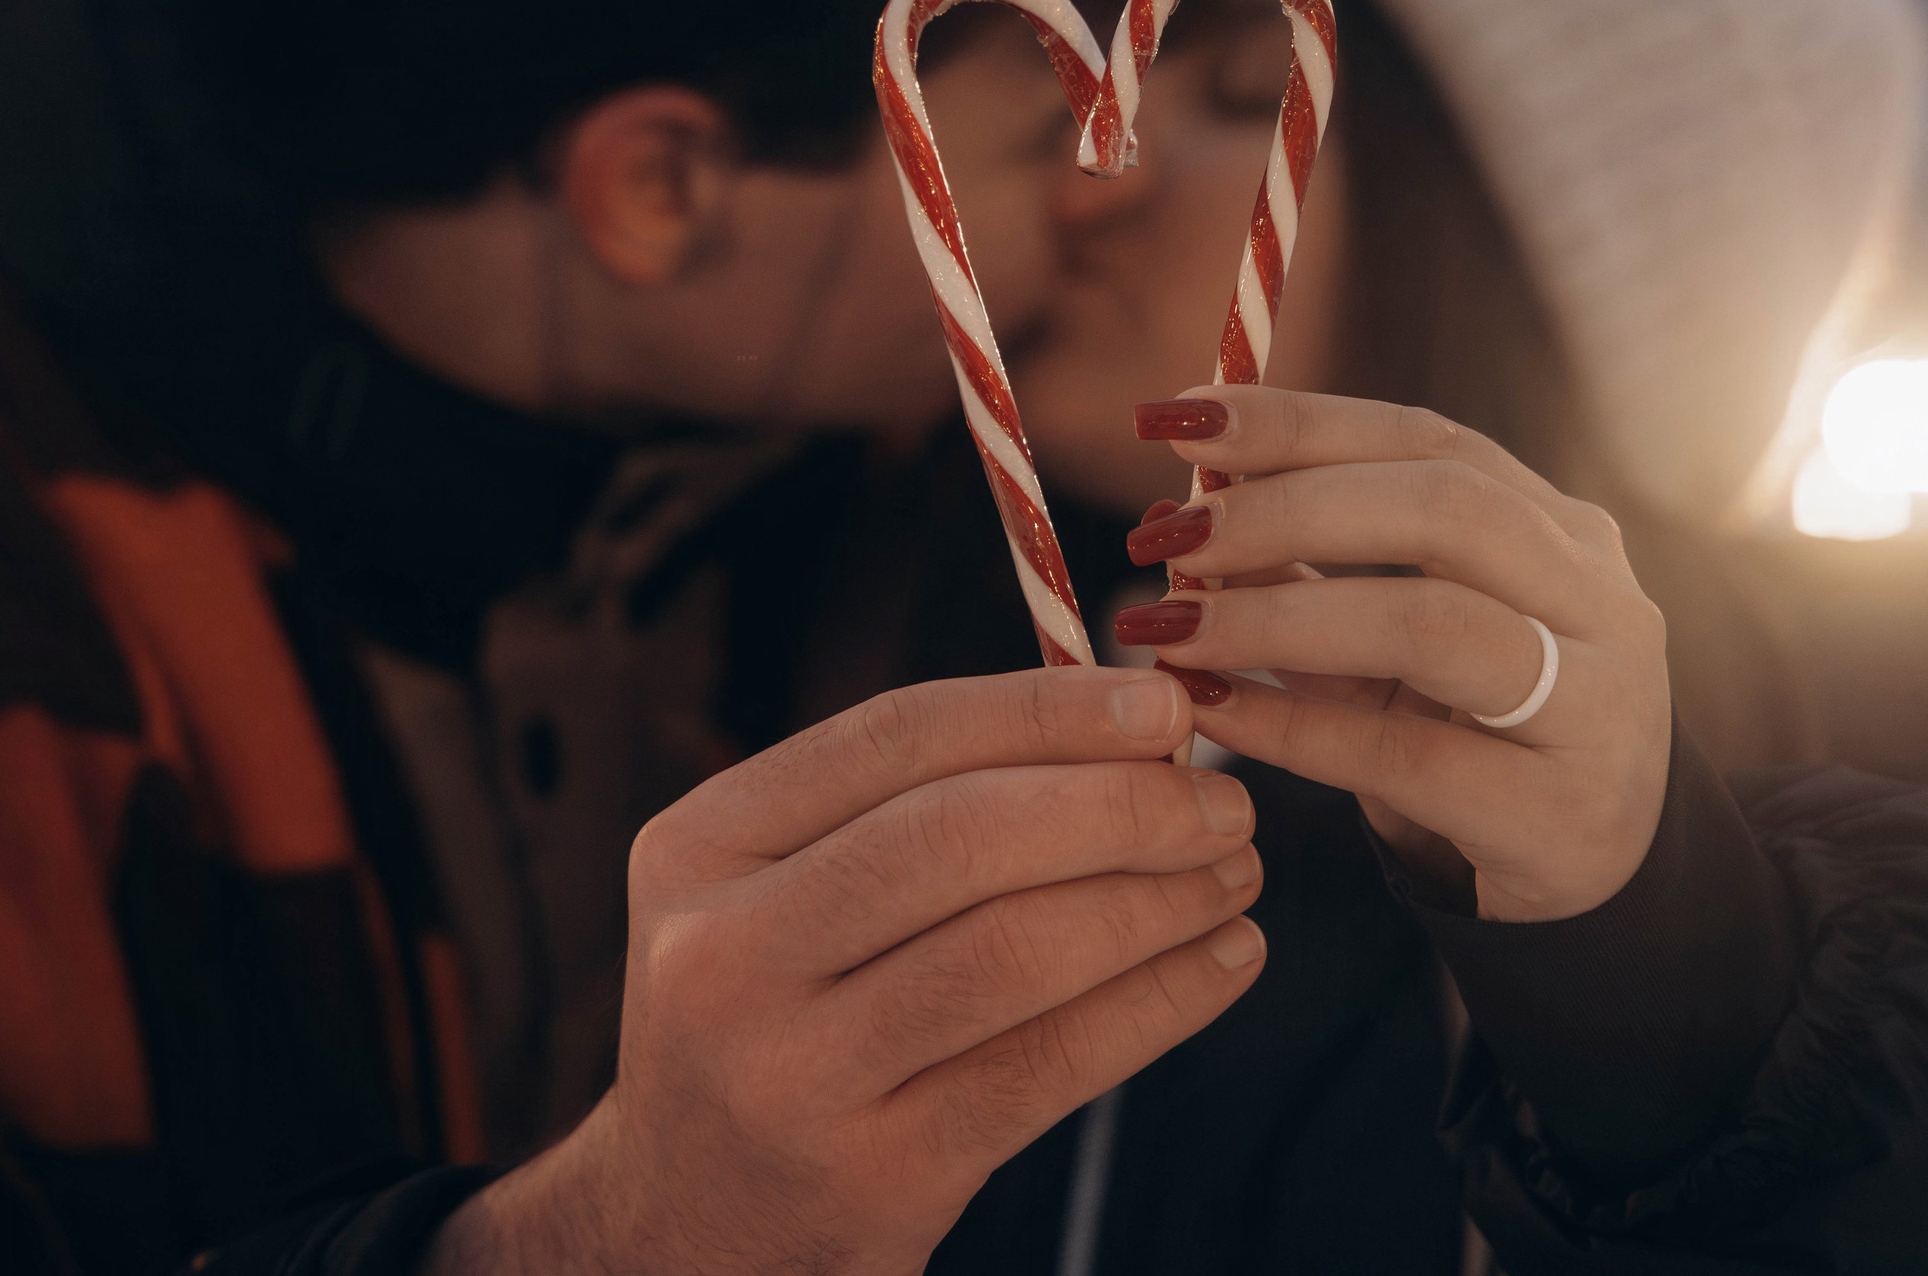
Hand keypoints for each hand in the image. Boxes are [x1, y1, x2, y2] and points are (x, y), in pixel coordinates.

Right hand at [427, 667, 1264, 1275]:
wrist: (693, 1220)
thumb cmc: (779, 1013)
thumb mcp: (780, 890)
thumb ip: (914, 803)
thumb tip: (1128, 721)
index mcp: (699, 846)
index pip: (895, 739)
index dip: (1045, 710)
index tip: (1165, 707)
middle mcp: (722, 955)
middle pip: (959, 838)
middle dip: (1120, 807)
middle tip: (1223, 802)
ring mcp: (791, 1076)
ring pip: (1015, 953)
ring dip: (1156, 902)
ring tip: (1235, 875)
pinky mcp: (873, 1176)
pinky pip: (1050, 1065)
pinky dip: (1159, 1002)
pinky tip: (1221, 962)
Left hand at [1116, 385, 1670, 923]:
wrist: (1585, 875)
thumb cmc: (1477, 731)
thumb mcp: (1398, 638)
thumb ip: (1311, 571)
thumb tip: (1180, 510)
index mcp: (1559, 529)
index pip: (1424, 440)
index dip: (1299, 423)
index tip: (1177, 420)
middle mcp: (1597, 598)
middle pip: (1443, 508)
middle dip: (1287, 509)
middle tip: (1170, 535)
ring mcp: (1595, 706)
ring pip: (1430, 624)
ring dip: (1279, 617)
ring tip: (1170, 626)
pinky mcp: (1559, 814)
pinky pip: (1403, 755)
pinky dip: (1293, 728)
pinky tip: (1212, 712)